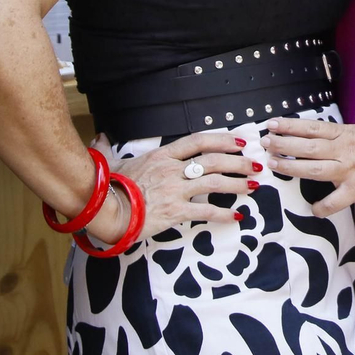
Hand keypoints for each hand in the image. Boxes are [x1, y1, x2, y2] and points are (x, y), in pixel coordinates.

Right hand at [82, 131, 259, 244]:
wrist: (104, 212)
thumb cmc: (107, 188)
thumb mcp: (111, 164)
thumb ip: (108, 149)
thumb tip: (99, 137)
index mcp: (162, 156)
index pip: (199, 141)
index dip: (223, 139)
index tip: (240, 141)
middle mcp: (173, 170)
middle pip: (214, 160)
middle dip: (239, 162)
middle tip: (255, 165)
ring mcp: (175, 191)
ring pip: (215, 183)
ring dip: (238, 184)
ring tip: (254, 186)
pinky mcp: (175, 213)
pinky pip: (206, 212)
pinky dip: (224, 214)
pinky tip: (238, 216)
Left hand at [261, 117, 354, 216]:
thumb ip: (339, 137)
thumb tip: (316, 137)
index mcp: (346, 134)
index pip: (313, 127)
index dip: (291, 125)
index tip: (273, 123)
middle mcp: (345, 150)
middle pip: (308, 146)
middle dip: (284, 144)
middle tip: (266, 143)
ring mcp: (350, 171)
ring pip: (314, 169)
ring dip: (291, 166)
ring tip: (274, 164)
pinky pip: (334, 202)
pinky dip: (322, 207)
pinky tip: (313, 209)